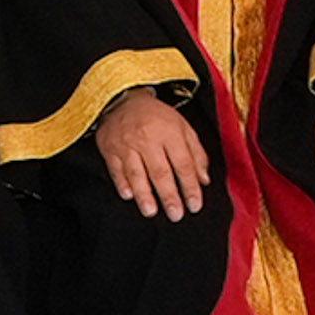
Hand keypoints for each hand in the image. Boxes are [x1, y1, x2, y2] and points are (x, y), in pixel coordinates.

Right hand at [98, 90, 211, 219]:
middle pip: (160, 172)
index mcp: (170, 132)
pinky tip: (129, 196)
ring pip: (136, 173)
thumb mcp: (183, 127)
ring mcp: (127, 144)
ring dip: (144, 194)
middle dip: (169, 196)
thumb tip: (204, 180)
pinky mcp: (110, 149)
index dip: (190, 187)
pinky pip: (116, 169)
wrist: (123, 99)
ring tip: (151, 211)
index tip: (195, 205)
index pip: (183, 164)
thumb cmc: (157, 117)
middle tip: (176, 215)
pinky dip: (122, 183)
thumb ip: (196, 153)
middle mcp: (148, 139)